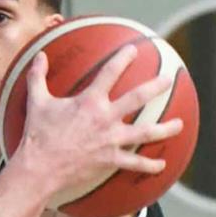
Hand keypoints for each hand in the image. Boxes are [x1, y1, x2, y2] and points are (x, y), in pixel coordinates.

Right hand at [20, 46, 182, 194]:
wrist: (41, 166)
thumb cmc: (38, 134)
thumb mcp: (36, 102)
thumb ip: (38, 77)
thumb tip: (39, 56)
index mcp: (89, 101)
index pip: (110, 73)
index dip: (123, 58)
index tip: (133, 50)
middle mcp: (105, 118)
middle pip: (138, 98)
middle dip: (156, 86)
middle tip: (168, 79)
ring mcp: (111, 140)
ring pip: (146, 132)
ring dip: (166, 128)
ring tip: (179, 125)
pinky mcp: (110, 159)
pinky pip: (135, 163)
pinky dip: (149, 165)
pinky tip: (161, 165)